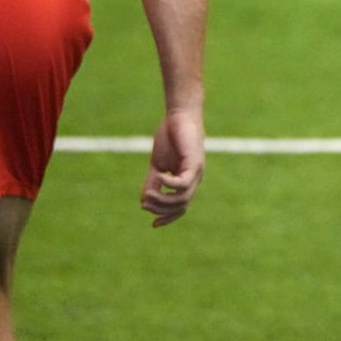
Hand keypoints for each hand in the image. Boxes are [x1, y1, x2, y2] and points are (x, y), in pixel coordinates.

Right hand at [140, 108, 204, 227]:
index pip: (181, 207)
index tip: (153, 224)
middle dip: (161, 209)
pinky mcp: (194, 163)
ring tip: (148, 194)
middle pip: (181, 206)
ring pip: (182, 198)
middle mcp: (195, 179)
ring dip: (163, 200)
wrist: (179, 116)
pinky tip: (159, 178)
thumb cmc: (170, 138)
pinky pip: (183, 183)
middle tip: (145, 203)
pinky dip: (170, 185)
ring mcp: (196, 172)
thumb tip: (144, 202)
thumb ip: (152, 183)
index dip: (168, 217)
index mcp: (187, 181)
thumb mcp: (158, 165)